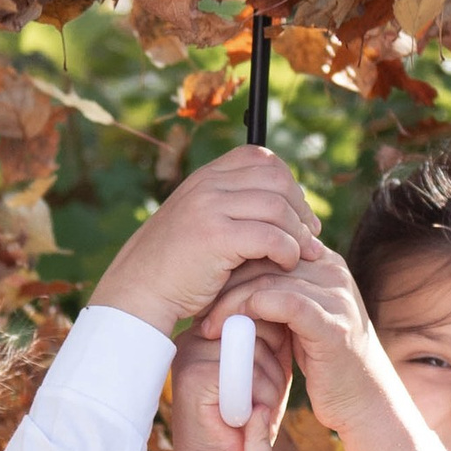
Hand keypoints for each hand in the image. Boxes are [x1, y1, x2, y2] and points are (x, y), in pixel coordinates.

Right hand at [93, 147, 318, 335]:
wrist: (138, 293)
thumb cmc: (175, 270)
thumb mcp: (201, 226)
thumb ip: (231, 210)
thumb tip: (284, 210)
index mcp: (204, 178)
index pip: (259, 157)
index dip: (288, 182)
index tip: (299, 212)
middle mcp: (206, 185)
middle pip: (276, 178)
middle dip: (301, 208)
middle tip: (311, 237)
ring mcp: (209, 207)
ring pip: (277, 206)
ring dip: (298, 233)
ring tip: (303, 256)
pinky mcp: (215, 236)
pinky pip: (270, 236)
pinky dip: (287, 251)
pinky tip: (286, 265)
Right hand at [170, 320, 290, 450]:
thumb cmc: (243, 426)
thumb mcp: (263, 376)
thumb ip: (272, 344)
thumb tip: (288, 313)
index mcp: (207, 332)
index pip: (255, 314)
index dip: (277, 345)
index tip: (271, 380)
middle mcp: (194, 338)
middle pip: (258, 327)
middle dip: (276, 365)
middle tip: (266, 400)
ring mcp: (190, 355)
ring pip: (257, 351)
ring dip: (271, 387)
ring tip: (256, 413)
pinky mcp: (194, 377)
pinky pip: (247, 374)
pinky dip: (260, 399)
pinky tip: (248, 419)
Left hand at [204, 244, 425, 450]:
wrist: (365, 401)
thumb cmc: (324, 362)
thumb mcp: (300, 319)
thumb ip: (277, 294)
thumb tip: (227, 278)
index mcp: (323, 262)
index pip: (269, 244)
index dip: (233, 262)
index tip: (204, 286)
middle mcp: (333, 271)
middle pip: (266, 259)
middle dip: (226, 282)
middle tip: (198, 308)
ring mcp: (336, 297)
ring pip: (269, 281)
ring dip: (231, 303)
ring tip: (207, 326)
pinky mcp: (333, 326)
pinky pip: (285, 305)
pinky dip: (251, 314)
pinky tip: (229, 333)